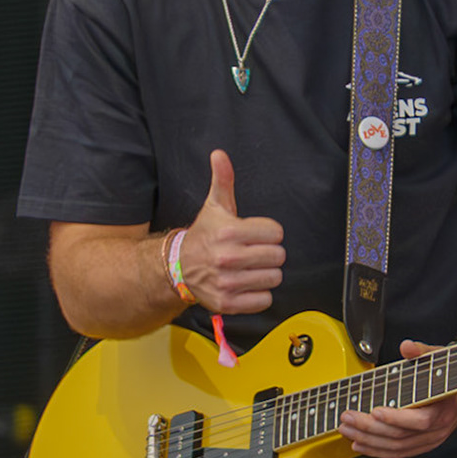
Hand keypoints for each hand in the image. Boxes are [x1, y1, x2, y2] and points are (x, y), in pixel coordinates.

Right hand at [179, 149, 285, 313]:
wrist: (179, 267)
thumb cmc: (204, 235)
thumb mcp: (214, 206)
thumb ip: (222, 180)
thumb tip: (220, 154)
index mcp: (229, 232)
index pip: (276, 232)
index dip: (269, 233)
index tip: (257, 235)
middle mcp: (228, 258)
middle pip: (278, 256)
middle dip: (270, 253)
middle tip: (255, 252)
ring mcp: (227, 282)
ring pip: (274, 278)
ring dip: (266, 274)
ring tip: (251, 268)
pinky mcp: (228, 303)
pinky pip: (264, 300)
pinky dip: (259, 295)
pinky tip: (247, 284)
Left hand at [339, 339, 456, 457]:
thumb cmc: (451, 375)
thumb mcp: (439, 358)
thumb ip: (422, 352)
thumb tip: (407, 347)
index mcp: (444, 410)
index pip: (420, 420)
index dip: (396, 418)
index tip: (375, 411)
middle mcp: (438, 430)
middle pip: (401, 436)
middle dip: (370, 428)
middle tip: (348, 418)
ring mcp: (430, 440)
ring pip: (397, 448)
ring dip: (369, 441)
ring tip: (347, 431)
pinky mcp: (422, 445)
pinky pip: (399, 453)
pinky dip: (378, 451)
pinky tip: (361, 444)